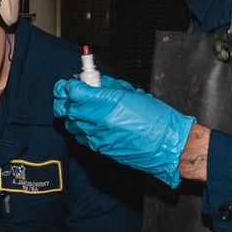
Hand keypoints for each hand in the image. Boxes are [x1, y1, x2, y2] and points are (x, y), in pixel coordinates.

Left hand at [53, 77, 193, 187]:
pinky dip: (82, 129)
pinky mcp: (99, 148)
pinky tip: (93, 123)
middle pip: (66, 108)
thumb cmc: (155, 119)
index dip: (70, 85)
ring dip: (73, 115)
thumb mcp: (131, 94)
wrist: (165, 144)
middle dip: (67, 99)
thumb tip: (96, 83)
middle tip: (75, 93)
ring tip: (85, 109)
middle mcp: (97, 120)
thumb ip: (109, 88)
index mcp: (105, 102)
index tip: (73, 83)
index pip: (73, 91)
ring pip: (71, 123)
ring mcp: (96, 136)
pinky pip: (81, 136)